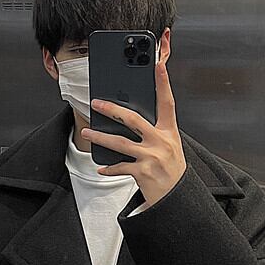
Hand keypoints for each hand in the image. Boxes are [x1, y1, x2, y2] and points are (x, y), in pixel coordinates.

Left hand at [80, 60, 186, 206]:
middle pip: (133, 119)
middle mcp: (161, 142)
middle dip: (111, 109)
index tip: (158, 66)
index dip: (163, 83)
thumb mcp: (170, 148)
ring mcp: (152, 157)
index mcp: (170, 132)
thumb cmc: (172, 172)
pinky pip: (120, 167)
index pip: (167, 103)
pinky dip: (109, 168)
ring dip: (100, 138)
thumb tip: (129, 120)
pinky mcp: (143, 172)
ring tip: (87, 134)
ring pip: (120, 142)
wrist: (177, 198)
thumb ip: (155, 133)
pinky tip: (101, 167)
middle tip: (96, 103)